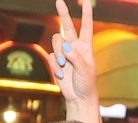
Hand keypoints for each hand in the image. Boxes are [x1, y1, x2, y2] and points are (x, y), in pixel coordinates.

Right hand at [51, 0, 98, 116]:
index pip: (86, 26)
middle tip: (59, 0)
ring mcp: (64, 54)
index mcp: (86, 47)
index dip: (86, 14)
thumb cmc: (87, 84)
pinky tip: (60, 75)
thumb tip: (66, 46)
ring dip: (58, 54)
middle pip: (67, 26)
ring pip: (56, 42)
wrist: (79, 98)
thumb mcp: (85, 70)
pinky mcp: (55, 62)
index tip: (85, 2)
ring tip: (63, 66)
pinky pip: (50, 57)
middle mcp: (74, 47)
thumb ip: (76, 57)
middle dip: (63, 13)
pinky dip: (54, 66)